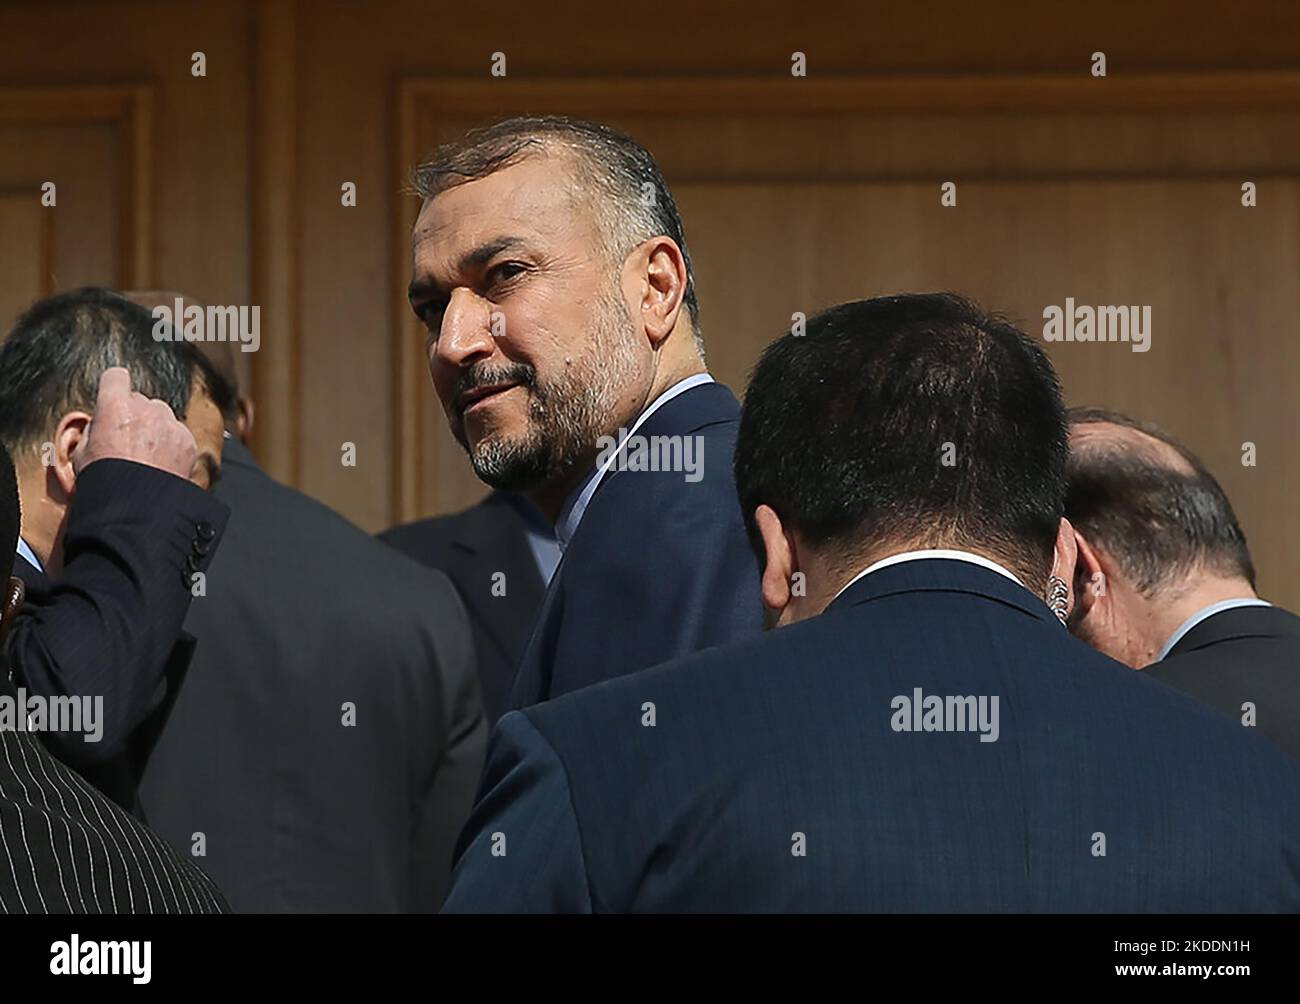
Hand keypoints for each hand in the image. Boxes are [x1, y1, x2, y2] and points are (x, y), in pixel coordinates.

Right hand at [71, 367, 196, 479]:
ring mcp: (170, 424)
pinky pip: (178, 433)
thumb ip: (94, 429)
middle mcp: (146, 409)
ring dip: (155, 427)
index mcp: (115, 407)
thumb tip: (102, 424)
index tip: (114, 394)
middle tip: (128, 440)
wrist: (138, 505)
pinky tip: (162, 463)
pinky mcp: (187, 440)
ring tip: (146, 455)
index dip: (113, 385)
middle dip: (134, 414)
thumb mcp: (83, 452)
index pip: (115, 376)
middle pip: (140, 400)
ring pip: (162, 415)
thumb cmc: (106, 480)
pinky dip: (172, 444)